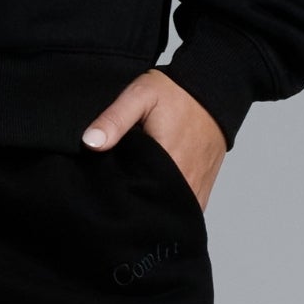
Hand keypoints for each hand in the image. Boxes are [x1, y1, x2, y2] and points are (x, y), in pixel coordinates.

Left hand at [79, 68, 226, 211]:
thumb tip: (90, 143)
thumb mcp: (140, 96)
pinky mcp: (202, 188)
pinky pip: (184, 209)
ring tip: (136, 195)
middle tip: (118, 190)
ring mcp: (195, 187)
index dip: (117, 195)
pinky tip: (155, 197)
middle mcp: (185, 180)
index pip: (135, 194)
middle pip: (153, 207)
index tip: (105, 188)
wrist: (213, 92)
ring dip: (153, 208)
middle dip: (134, 204)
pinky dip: (169, 207)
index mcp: (167, 161)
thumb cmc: (177, 93)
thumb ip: (115, 119)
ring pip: (170, 211)